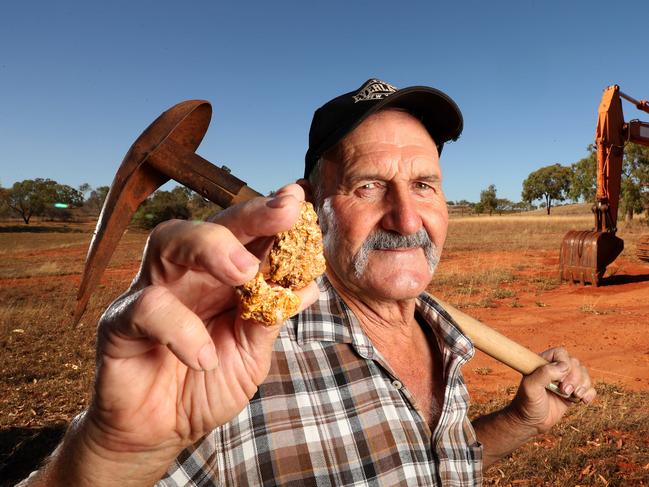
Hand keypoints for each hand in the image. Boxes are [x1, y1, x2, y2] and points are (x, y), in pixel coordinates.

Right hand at [69, 184, 318, 482]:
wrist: (161, 433)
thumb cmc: (207, 385)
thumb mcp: (251, 352)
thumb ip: (271, 317)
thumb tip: (310, 286)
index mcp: (219, 278)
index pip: (245, 236)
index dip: (271, 215)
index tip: (299, 198)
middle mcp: (186, 274)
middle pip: (209, 223)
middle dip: (249, 214)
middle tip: (284, 210)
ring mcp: (149, 291)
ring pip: (168, 241)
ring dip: (211, 247)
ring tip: (245, 271)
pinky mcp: (119, 322)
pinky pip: (148, 308)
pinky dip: (181, 330)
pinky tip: (206, 357)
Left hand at [508, 347, 595, 434]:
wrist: (531, 422)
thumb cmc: (527, 403)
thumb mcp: (531, 387)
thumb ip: (544, 373)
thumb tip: (563, 366)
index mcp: (542, 363)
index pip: (560, 353)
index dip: (565, 364)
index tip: (560, 380)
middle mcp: (555, 369)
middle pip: (575, 364)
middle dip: (575, 378)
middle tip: (565, 391)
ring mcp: (565, 381)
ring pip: (584, 374)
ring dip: (583, 385)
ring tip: (574, 396)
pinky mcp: (573, 393)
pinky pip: (589, 387)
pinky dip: (589, 393)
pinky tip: (582, 400)